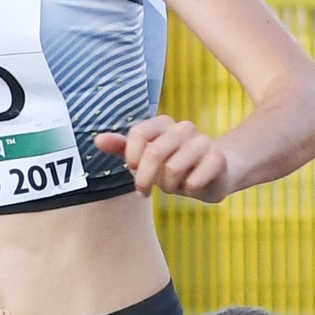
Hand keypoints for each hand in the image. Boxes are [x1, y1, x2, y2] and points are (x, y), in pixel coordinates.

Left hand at [94, 115, 230, 201]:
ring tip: (173, 186)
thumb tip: (97, 140)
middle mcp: (183, 127)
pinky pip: (193, 181)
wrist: (214, 174)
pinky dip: (188, 190)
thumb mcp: (145, 158)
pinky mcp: (218, 158)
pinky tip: (193, 187)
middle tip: (144, 191)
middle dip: (145, 178)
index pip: (138, 132)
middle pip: (154, 152)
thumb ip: (122, 147)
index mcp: (163, 123)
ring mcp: (203, 141)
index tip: (132, 169)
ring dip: (168, 186)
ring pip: (173, 168)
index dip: (131, 155)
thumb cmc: (174, 165)